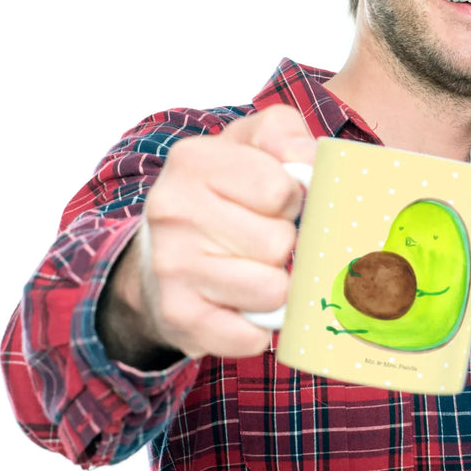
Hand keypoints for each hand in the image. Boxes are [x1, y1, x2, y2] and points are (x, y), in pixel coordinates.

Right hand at [99, 105, 315, 362]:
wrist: (161, 255)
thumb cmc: (225, 194)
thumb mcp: (252, 144)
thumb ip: (284, 134)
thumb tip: (309, 160)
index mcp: (193, 160)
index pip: (282, 191)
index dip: (292, 201)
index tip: (274, 203)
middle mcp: (172, 210)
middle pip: (279, 243)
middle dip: (284, 244)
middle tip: (261, 239)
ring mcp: (171, 266)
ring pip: (272, 290)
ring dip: (276, 286)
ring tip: (254, 269)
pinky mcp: (178, 317)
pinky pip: (251, 336)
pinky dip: (259, 327)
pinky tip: (243, 306)